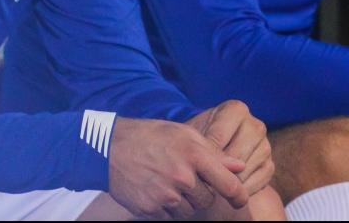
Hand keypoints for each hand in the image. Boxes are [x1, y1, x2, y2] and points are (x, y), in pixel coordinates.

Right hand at [109, 116, 248, 219]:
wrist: (109, 148)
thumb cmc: (149, 136)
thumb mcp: (182, 134)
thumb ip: (212, 152)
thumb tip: (239, 166)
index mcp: (194, 155)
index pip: (228, 184)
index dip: (238, 195)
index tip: (239, 199)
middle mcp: (182, 177)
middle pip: (207, 199)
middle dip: (199, 191)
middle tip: (180, 175)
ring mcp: (166, 195)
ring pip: (189, 210)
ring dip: (182, 201)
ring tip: (164, 180)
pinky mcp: (151, 209)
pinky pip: (169, 216)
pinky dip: (165, 207)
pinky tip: (154, 188)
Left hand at [188, 100, 274, 195]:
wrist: (214, 149)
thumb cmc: (200, 137)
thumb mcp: (194, 134)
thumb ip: (201, 144)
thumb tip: (213, 166)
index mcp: (236, 109)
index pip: (218, 137)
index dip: (203, 154)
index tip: (193, 164)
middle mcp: (255, 125)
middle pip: (235, 155)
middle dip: (217, 170)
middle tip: (202, 180)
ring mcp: (265, 146)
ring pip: (245, 171)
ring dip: (228, 182)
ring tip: (211, 186)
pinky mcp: (269, 166)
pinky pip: (256, 183)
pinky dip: (240, 190)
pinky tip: (226, 192)